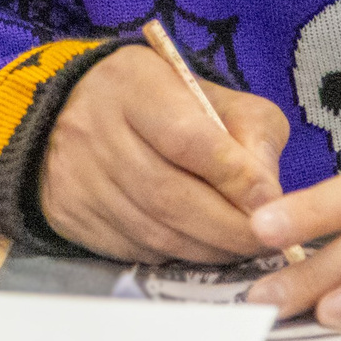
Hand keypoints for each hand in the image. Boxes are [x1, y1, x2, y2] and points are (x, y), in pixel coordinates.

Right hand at [40, 44, 287, 263]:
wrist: (77, 111)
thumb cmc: (161, 103)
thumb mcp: (212, 94)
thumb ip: (250, 133)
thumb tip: (268, 195)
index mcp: (132, 84)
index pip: (185, 138)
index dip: (232, 176)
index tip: (270, 199)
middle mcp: (94, 129)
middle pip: (168, 194)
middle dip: (228, 226)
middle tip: (269, 240)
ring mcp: (76, 176)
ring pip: (153, 231)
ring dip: (208, 248)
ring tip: (243, 248)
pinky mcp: (70, 214)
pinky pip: (134, 249)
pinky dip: (177, 255)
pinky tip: (201, 247)